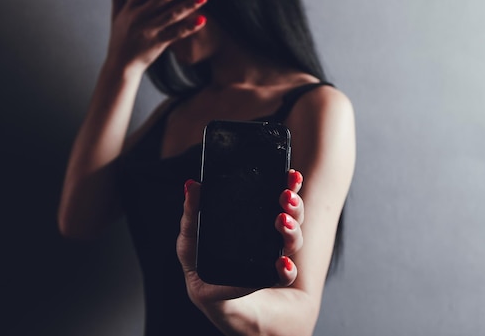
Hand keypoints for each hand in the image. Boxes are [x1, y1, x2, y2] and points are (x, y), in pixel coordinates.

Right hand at [107, 0, 207, 71]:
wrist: (121, 66)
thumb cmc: (119, 39)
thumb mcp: (116, 14)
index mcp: (131, 8)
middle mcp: (140, 17)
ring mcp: (149, 31)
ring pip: (172, 15)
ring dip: (189, 5)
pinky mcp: (157, 44)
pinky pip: (176, 34)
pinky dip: (189, 27)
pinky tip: (202, 20)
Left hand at [176, 170, 304, 308]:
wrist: (215, 310)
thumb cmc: (204, 277)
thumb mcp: (191, 244)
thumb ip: (191, 216)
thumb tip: (191, 185)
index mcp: (255, 226)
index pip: (275, 200)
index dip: (287, 187)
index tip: (289, 174)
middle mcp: (270, 240)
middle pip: (291, 215)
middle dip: (293, 203)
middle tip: (286, 197)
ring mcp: (275, 260)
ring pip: (294, 239)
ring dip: (292, 229)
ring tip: (282, 222)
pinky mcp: (273, 283)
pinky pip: (286, 275)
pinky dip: (287, 268)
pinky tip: (283, 263)